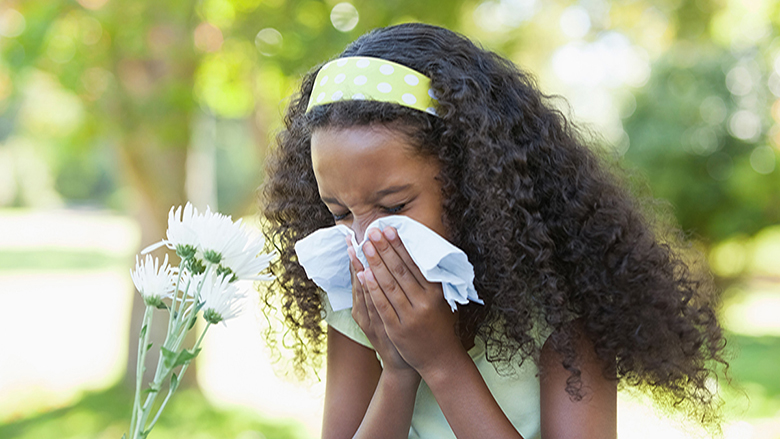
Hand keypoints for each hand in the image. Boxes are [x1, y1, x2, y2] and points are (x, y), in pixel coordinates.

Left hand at [361, 226, 461, 375]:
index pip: (415, 263)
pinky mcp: (397, 329)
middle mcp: (424, 302)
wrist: (440, 360)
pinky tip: (363, 274)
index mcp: (435, 292)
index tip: (389, 229)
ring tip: (365, 246)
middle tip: (372, 232)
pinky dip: (372, 288)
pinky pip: (382, 305)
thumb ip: (431, 281)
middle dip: (384, 249)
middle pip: (400, 270)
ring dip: (375, 264)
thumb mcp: (441, 301)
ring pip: (389, 285)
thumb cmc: (440, 326)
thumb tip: (419, 253)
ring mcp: (410, 316)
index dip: (400, 245)